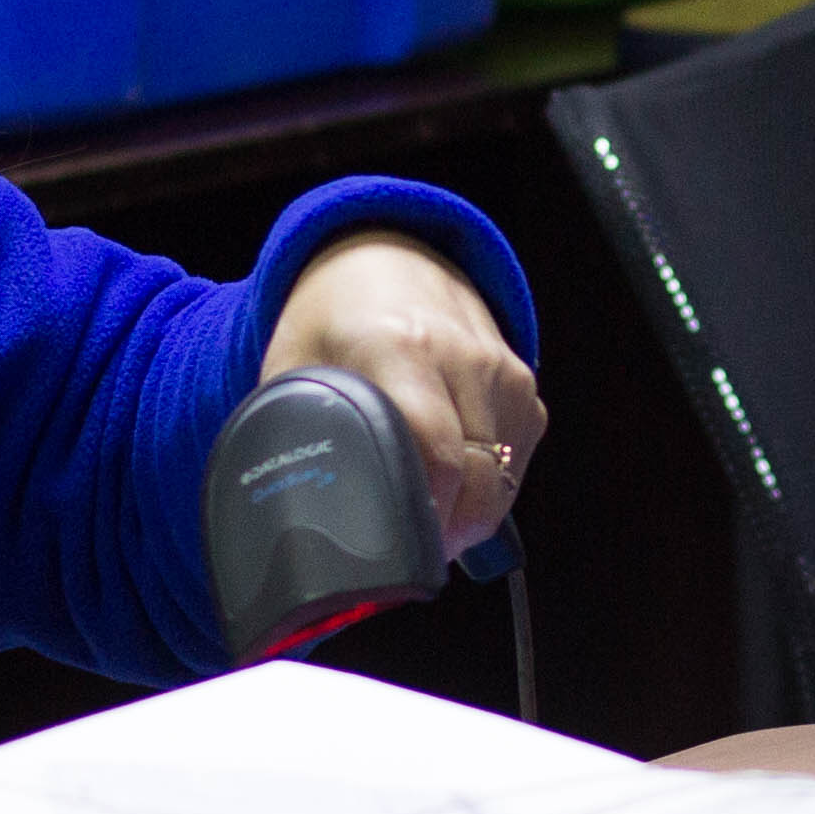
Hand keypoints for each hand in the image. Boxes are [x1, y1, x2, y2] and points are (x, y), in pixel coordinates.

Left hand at [262, 230, 542, 558]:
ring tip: (426, 521)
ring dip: (471, 515)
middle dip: (449, 532)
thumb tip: (290, 524)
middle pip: (479, 478)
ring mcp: (501, 370)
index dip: (425, 518)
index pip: (435, 453)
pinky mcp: (524, 385)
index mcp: (397, 348)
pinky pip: (517, 463)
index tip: (402, 555)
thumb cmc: (330, 322)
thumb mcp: (293, 369)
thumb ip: (296, 437)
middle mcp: (462, 356)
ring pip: (504, 479)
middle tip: (410, 557)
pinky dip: (489, 489)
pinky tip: (451, 483)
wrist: (388, 256)